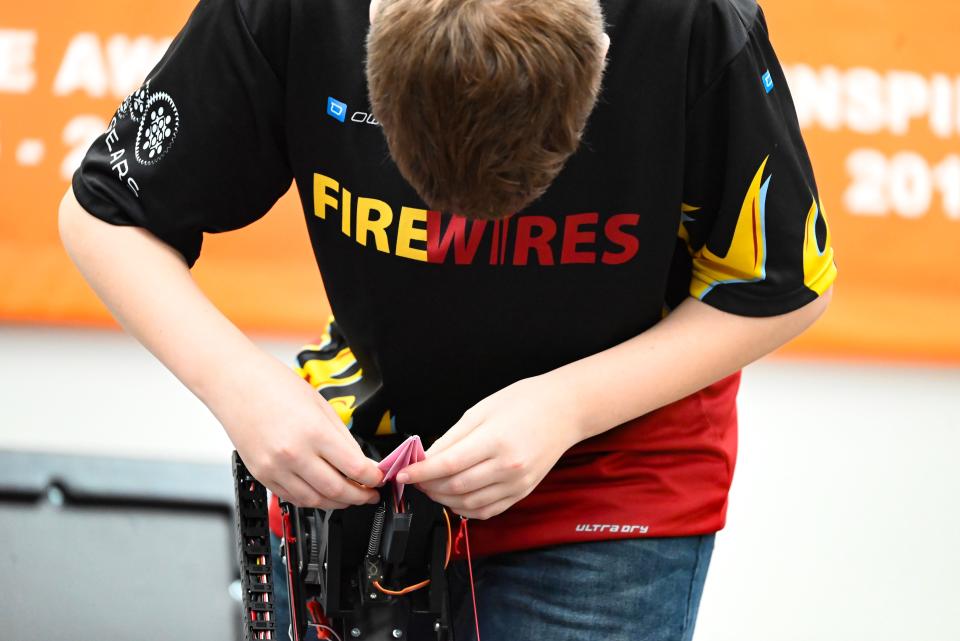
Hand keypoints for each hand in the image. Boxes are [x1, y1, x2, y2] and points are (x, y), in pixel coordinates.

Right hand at [210, 354, 382, 508]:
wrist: (234, 383)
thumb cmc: (273, 385)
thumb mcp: (320, 405)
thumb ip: (342, 437)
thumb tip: (360, 461)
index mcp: (314, 432)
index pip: (355, 468)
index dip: (373, 478)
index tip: (380, 478)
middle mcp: (293, 454)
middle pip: (337, 490)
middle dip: (360, 496)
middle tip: (370, 494)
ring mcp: (275, 468)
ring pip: (315, 501)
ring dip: (337, 503)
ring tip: (349, 497)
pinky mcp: (262, 475)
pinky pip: (292, 498)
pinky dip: (312, 500)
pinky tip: (323, 494)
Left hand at [396, 374, 582, 519]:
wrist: (563, 410)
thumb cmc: (524, 403)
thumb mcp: (481, 410)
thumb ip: (452, 438)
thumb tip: (427, 457)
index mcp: (495, 441)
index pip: (447, 465)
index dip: (420, 473)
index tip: (403, 474)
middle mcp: (508, 467)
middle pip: (455, 487)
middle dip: (428, 486)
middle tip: (415, 479)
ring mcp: (517, 483)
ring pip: (469, 504)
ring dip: (443, 499)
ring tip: (431, 488)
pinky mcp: (522, 492)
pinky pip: (488, 511)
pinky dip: (466, 509)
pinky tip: (454, 499)